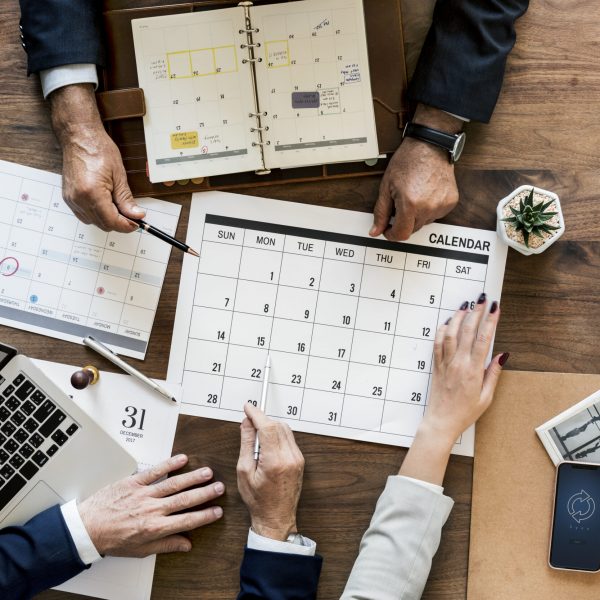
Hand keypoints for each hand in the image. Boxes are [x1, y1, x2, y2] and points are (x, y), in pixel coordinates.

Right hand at [49, 84, 144, 232]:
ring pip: (93, 222)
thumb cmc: (98, 149)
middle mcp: (79, 199)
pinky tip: (105, 203)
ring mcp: (71, 199)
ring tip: (117, 205)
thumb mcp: (119, 175)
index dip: (127, 225)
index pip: (112, 221)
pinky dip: (97, 214)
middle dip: (119, 223)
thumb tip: (136, 215)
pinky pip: (84, 215)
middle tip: (131, 214)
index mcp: (92, 193)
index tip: (137, 223)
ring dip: (107, 219)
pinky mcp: (69, 198)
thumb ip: (126, 199)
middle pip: (103, 225)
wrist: (79, 137)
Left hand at [78, 454, 223, 556]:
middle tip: (220, 488)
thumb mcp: (141, 550)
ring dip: (193, 477)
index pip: (187, 521)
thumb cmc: (112, 540)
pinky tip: (182, 459)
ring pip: (174, 484)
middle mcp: (152, 510)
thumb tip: (186, 545)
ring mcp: (144, 494)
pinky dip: (169, 464)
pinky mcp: (134, 483)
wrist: (87, 529)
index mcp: (155, 528)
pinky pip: (155, 471)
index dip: (205, 516)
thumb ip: (166, 545)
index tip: (217, 511)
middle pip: (185, 499)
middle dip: (205, 493)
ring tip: (207, 473)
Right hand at [237, 403, 304, 540]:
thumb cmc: (258, 499)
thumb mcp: (244, 471)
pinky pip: (289, 439)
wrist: (276, 518)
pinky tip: (267, 446)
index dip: (256, 413)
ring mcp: (297, 458)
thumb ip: (246, 443)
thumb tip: (247, 423)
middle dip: (262, 420)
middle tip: (248, 425)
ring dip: (270, 427)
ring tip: (257, 440)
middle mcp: (290, 457)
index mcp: (275, 461)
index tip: (248, 407)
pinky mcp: (300, 460)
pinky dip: (277, 435)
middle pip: (277, 425)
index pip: (267, 426)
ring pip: (284, 429)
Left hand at [369, 104, 460, 240]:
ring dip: (416, 215)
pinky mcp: (451, 202)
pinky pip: (436, 215)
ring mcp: (441, 205)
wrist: (430, 145)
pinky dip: (429, 209)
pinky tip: (425, 194)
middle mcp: (428, 207)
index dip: (391, 234)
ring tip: (413, 196)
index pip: (401, 234)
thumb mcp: (386, 186)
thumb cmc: (408, 161)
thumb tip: (375, 230)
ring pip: (424, 222)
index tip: (388, 229)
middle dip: (403, 222)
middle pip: (412, 229)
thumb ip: (381, 212)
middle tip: (399, 205)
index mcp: (410, 204)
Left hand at [399, 296, 506, 484]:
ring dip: (458, 317)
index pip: (483, 339)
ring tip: (466, 305)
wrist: (441, 421)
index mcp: (473, 371)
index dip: (490, 321)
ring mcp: (445, 363)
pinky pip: (438, 343)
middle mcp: (458, 363)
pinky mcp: (436, 365)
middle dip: (476, 312)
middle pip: (467, 331)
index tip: (495, 308)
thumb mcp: (486, 397)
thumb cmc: (465, 413)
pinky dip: (443, 330)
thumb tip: (503, 354)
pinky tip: (448, 322)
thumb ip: (493, 373)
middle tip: (482, 299)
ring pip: (450, 334)